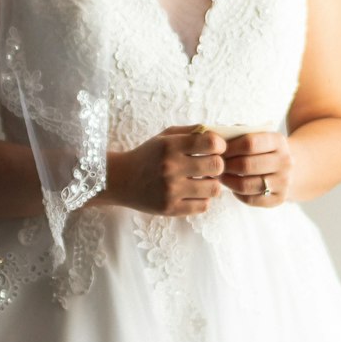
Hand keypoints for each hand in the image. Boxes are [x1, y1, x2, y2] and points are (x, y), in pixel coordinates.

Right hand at [105, 125, 225, 215]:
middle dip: (218, 165)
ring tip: (203, 180)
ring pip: (213, 189)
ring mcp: (170, 191)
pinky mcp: (170, 209)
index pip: (210, 143)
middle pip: (216, 166)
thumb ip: (191, 132)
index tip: (215, 148)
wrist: (120, 180)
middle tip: (210, 165)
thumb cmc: (148, 155)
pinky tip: (194, 193)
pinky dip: (203, 199)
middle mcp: (170, 168)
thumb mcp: (165, 137)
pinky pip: (203, 206)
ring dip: (212, 184)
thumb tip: (219, 134)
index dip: (219, 145)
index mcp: (169, 146)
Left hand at [221, 130, 290, 206]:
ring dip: (228, 181)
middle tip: (214, 165)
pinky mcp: (279, 199)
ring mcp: (284, 182)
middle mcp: (284, 162)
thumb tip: (213, 137)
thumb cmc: (265, 149)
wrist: (294, 167)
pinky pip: (251, 199)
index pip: (250, 143)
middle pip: (246, 165)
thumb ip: (238, 133)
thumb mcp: (258, 135)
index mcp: (278, 141)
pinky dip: (237, 194)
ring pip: (246, 185)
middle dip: (226, 166)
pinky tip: (232, 186)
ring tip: (220, 176)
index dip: (229, 148)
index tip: (217, 150)